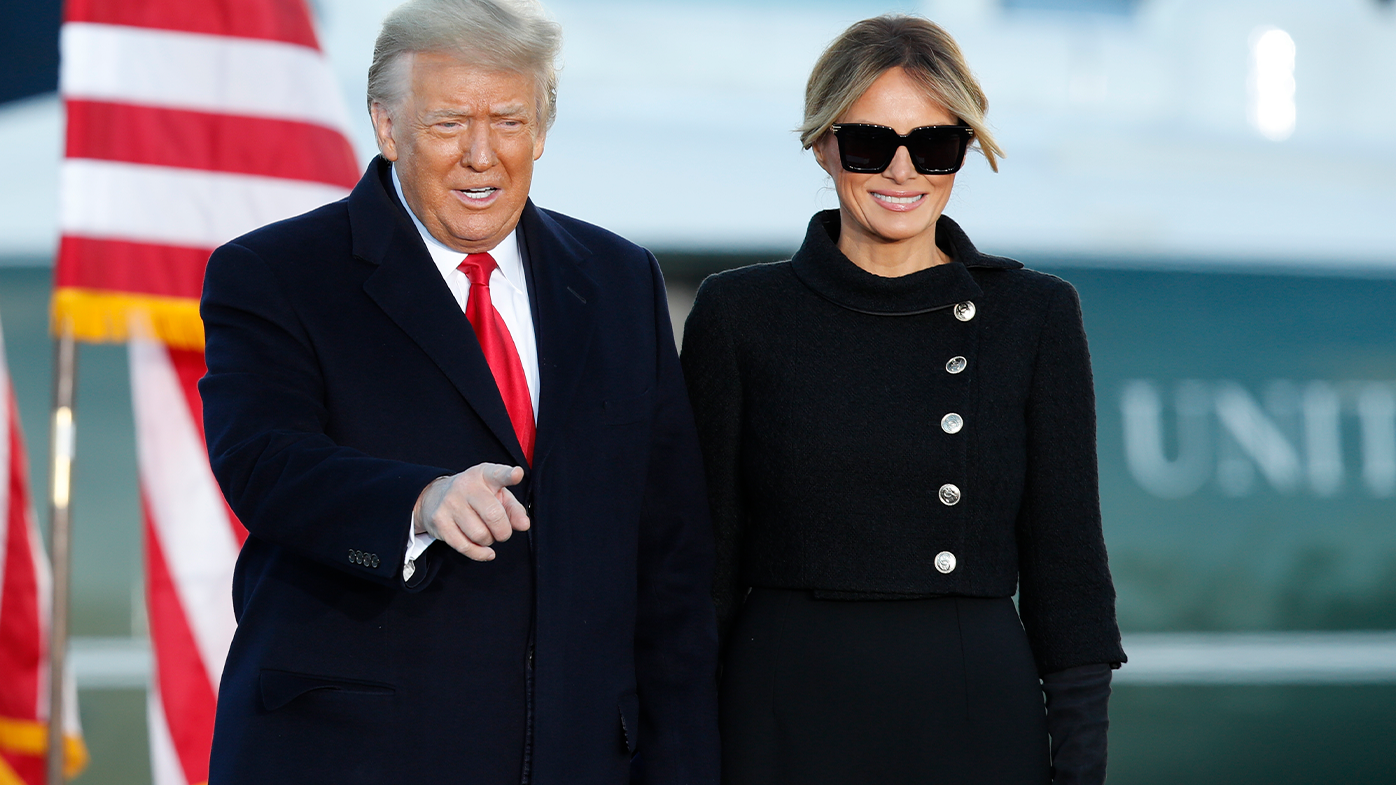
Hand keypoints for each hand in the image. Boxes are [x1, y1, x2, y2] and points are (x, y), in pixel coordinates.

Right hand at [412, 463, 529, 560]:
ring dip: (488, 541)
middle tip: (502, 531)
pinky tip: (485, 551)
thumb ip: (514, 508)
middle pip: (494, 516)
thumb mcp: (497, 495)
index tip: (517, 474)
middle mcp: (465, 486)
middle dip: (504, 531)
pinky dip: (479, 553)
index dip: (509, 475)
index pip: (497, 474)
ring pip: (480, 535)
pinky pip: (465, 546)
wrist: (436, 496)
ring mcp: (450, 504)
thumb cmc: (475, 497)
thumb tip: (524, 524)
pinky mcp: (440, 522)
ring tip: (485, 534)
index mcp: (484, 475)